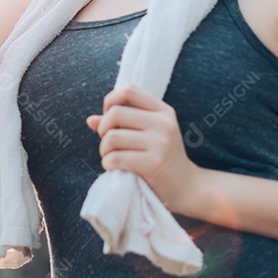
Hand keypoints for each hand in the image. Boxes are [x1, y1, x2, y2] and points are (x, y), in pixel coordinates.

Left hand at [86, 84, 201, 212]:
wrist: (187, 187)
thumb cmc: (162, 158)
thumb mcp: (148, 134)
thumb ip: (121, 124)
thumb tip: (90, 120)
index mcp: (163, 111)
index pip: (129, 90)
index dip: (110, 100)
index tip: (110, 118)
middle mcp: (164, 123)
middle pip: (115, 114)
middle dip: (103, 129)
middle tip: (108, 143)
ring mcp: (160, 143)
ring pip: (112, 137)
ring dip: (104, 149)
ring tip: (110, 156)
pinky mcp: (154, 164)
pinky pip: (115, 158)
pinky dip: (107, 163)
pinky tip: (114, 167)